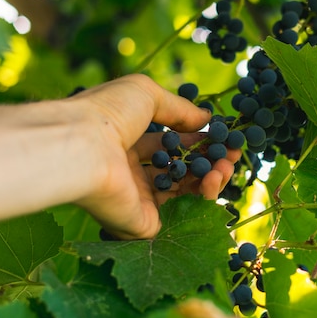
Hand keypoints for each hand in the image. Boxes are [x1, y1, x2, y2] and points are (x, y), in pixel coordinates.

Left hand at [69, 74, 239, 239]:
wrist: (85, 146)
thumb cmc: (109, 113)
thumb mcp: (146, 94)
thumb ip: (179, 108)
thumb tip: (205, 118)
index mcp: (125, 142)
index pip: (168, 144)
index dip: (196, 141)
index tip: (222, 136)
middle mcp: (130, 172)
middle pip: (178, 170)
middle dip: (209, 161)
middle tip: (232, 154)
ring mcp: (136, 199)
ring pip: (183, 192)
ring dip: (210, 177)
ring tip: (226, 165)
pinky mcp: (142, 223)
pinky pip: (179, 213)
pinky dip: (201, 197)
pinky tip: (213, 179)